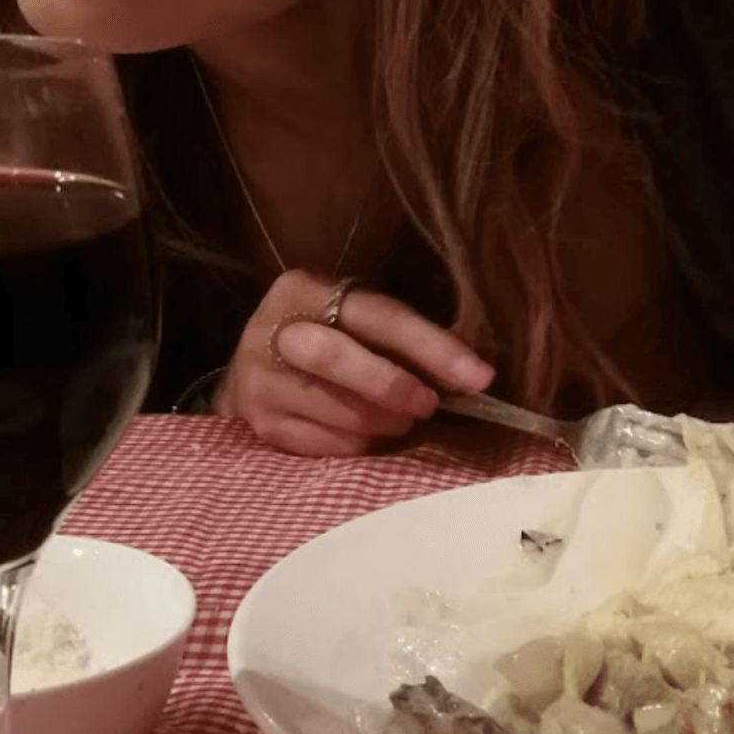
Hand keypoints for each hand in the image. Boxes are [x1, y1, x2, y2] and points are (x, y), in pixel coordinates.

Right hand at [212, 270, 495, 455]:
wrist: (255, 368)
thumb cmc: (327, 337)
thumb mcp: (354, 318)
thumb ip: (400, 337)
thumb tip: (470, 373)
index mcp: (305, 289)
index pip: (377, 316)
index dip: (432, 347)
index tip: (478, 377)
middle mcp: (273, 330)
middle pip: (337, 358)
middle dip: (393, 386)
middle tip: (430, 406)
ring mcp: (260, 381)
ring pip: (335, 410)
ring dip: (383, 422)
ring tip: (402, 420)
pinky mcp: (261, 424)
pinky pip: (325, 444)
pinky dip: (360, 443)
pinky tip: (371, 433)